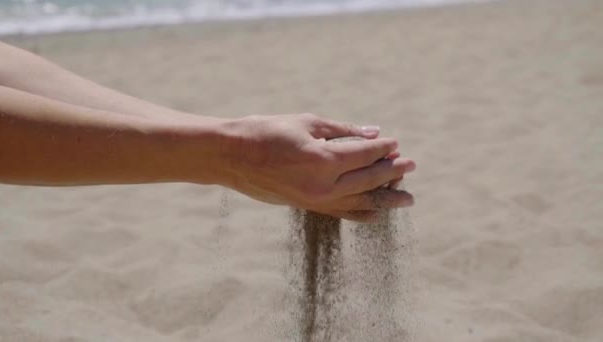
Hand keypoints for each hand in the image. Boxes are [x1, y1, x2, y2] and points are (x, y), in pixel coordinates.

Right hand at [221, 113, 415, 221]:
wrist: (233, 157)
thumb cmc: (267, 132)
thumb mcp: (307, 123)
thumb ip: (343, 130)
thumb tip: (374, 132)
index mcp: (323, 160)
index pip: (365, 155)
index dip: (383, 149)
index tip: (396, 144)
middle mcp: (323, 185)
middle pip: (368, 180)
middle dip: (393, 172)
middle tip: (412, 166)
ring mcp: (316, 200)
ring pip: (360, 202)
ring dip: (385, 199)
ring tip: (407, 199)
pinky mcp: (308, 206)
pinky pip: (343, 213)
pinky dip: (362, 213)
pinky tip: (377, 213)